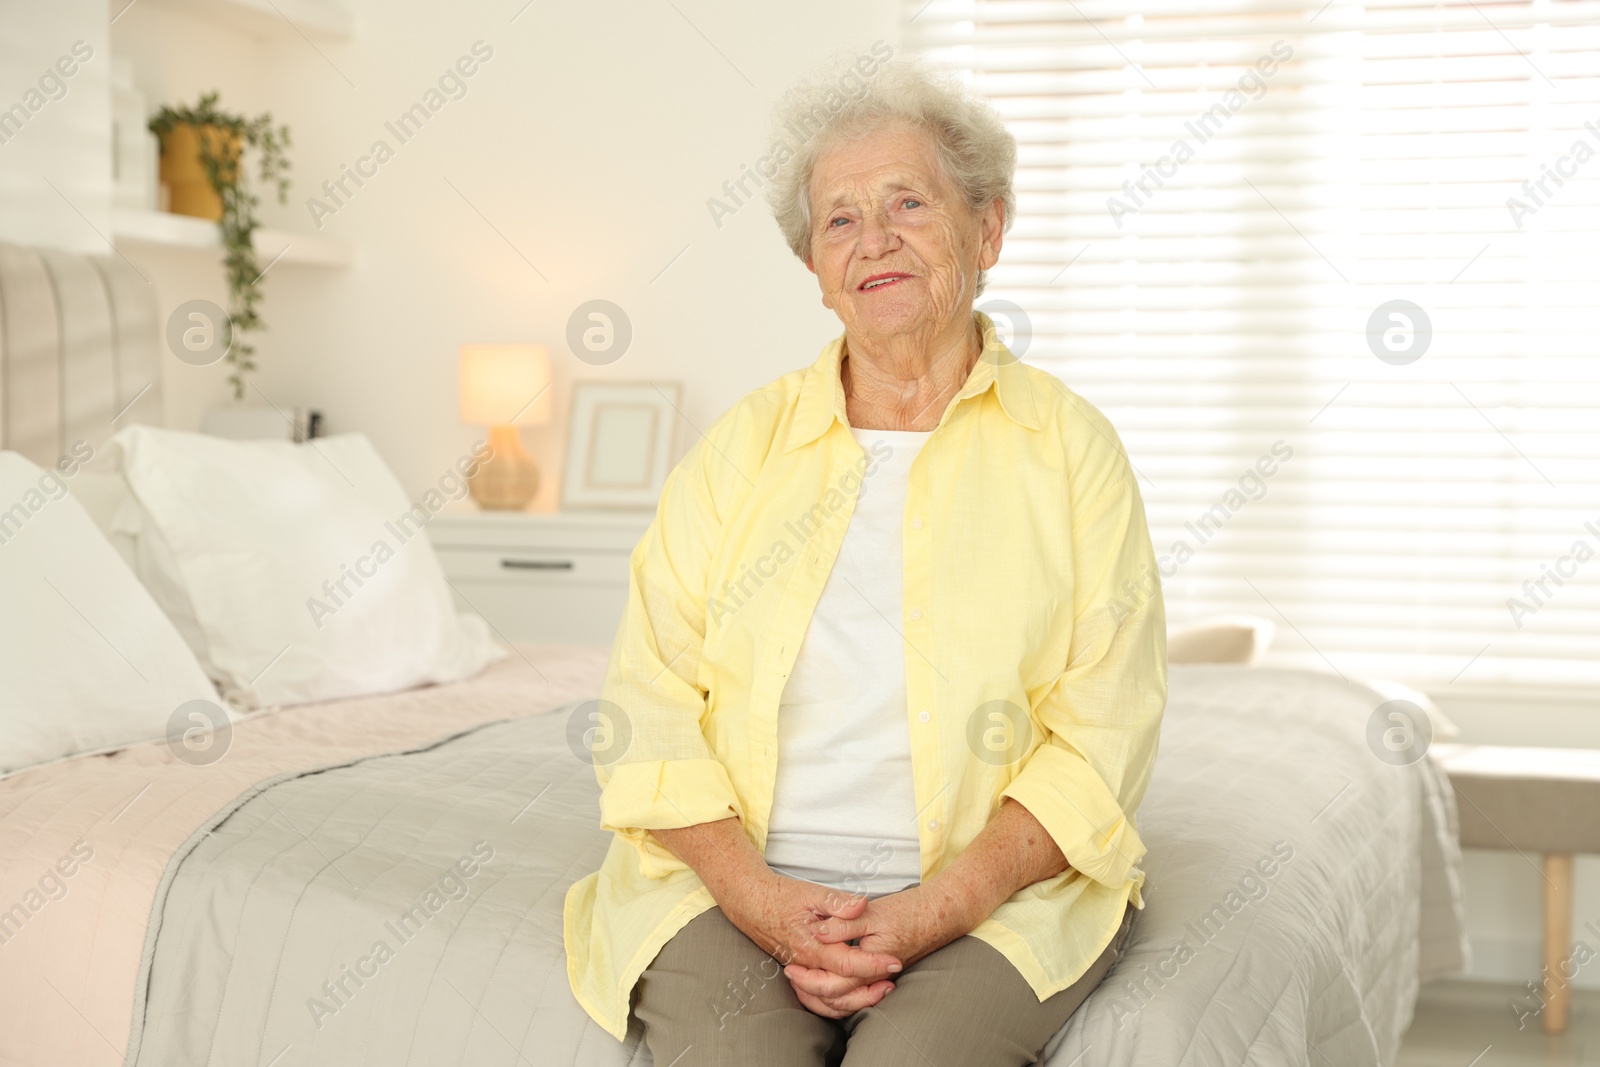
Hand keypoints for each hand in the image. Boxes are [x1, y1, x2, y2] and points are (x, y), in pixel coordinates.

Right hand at [715, 870, 902, 1016]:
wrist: (752, 904)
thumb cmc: (782, 896)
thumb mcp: (811, 892)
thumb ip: (838, 901)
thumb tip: (862, 904)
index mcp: (811, 945)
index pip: (847, 963)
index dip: (873, 965)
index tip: (894, 962)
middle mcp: (805, 964)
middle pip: (841, 989)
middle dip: (870, 989)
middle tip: (893, 980)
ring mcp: (801, 972)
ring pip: (829, 1000)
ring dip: (857, 1000)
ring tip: (880, 990)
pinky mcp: (798, 973)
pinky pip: (816, 1000)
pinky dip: (837, 1005)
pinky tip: (855, 996)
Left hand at [783, 883, 974, 1017]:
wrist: (940, 914)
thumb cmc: (908, 911)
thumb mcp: (872, 913)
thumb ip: (843, 924)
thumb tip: (817, 932)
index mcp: (871, 963)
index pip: (834, 982)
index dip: (809, 977)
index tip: (790, 966)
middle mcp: (876, 977)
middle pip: (838, 997)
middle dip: (811, 990)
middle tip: (790, 975)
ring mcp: (880, 977)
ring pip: (848, 1000)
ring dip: (823, 995)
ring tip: (802, 982)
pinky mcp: (882, 972)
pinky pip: (857, 992)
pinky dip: (839, 992)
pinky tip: (828, 980)